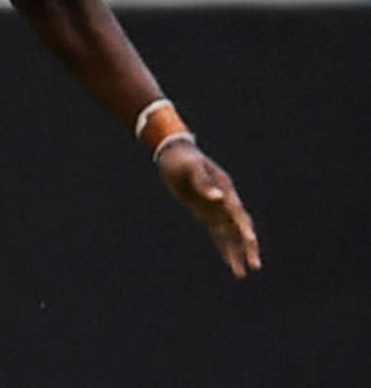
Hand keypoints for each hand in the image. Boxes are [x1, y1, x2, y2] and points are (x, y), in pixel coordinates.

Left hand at [155, 140, 260, 277]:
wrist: (174, 155)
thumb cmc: (183, 159)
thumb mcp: (191, 167)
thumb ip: (203, 182)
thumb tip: (218, 198)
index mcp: (225, 189)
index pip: (237, 212)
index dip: (244, 226)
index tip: (250, 239)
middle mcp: (225, 202)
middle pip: (241, 228)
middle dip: (248, 247)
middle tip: (255, 266)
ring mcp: (217, 209)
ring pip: (231, 236)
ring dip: (237, 254)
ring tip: (242, 275)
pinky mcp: (207, 215)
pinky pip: (219, 235)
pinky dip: (225, 249)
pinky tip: (231, 265)